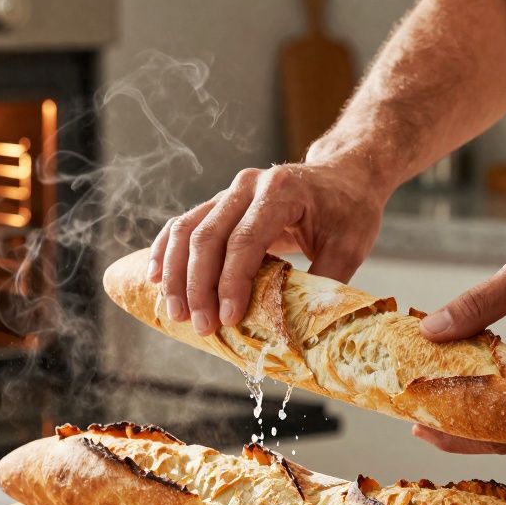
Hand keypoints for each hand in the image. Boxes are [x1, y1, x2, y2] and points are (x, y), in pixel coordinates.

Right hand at [148, 162, 389, 334]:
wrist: (344, 175)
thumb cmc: (349, 210)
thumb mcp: (350, 246)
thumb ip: (327, 282)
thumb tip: (304, 329)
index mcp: (281, 190)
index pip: (245, 240)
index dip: (231, 282)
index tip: (228, 318)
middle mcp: (248, 185)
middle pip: (208, 236)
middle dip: (199, 286)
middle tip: (200, 326)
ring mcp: (229, 192)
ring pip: (187, 230)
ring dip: (176, 274)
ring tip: (176, 313)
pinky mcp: (219, 204)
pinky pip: (182, 225)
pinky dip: (164, 251)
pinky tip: (155, 279)